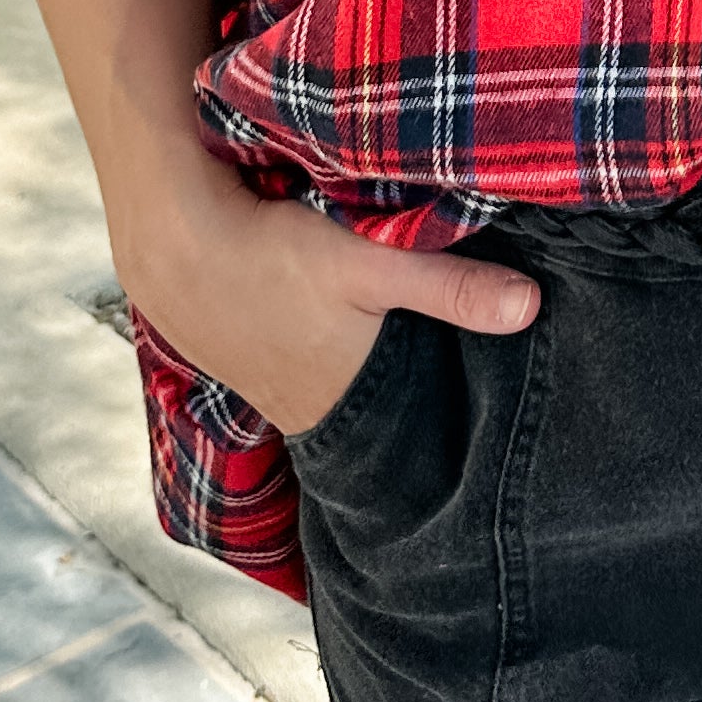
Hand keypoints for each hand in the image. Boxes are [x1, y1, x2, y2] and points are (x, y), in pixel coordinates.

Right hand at [122, 156, 540, 437]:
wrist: (170, 242)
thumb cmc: (271, 257)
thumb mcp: (370, 265)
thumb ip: (448, 286)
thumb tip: (531, 308)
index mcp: (338, 402)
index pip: (401, 447)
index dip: (435, 449)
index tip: (474, 459)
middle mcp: (301, 410)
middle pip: (367, 422)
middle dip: (404, 420)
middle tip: (452, 422)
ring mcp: (264, 387)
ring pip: (330, 398)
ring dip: (357, 389)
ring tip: (398, 381)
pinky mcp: (242, 357)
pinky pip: (295, 375)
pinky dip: (318, 364)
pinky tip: (328, 342)